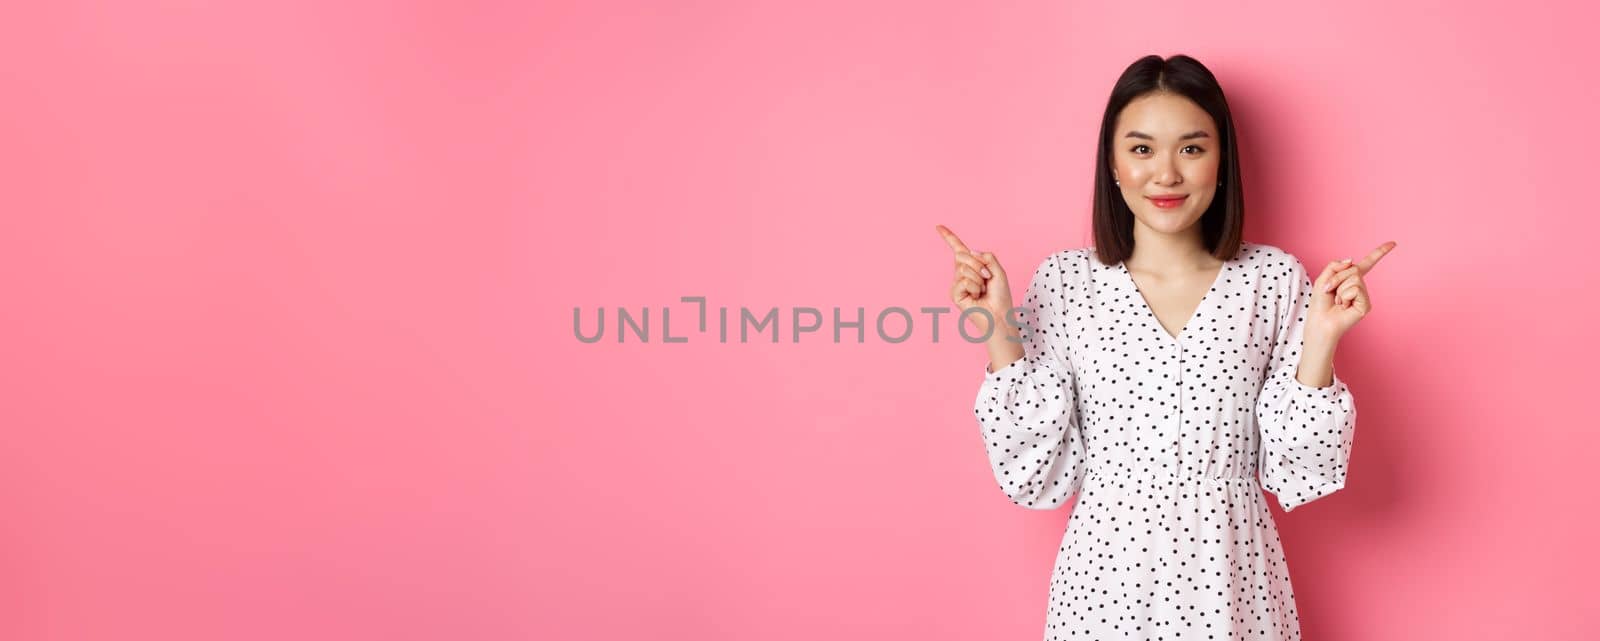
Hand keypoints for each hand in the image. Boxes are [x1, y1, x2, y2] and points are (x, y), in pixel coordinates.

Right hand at [935, 224, 1012, 338]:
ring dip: (978, 278)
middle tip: (987, 277)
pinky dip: (974, 287)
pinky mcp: (954, 294)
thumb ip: (986, 256)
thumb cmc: (1000, 295)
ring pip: (964, 268)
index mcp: (972, 266)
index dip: (949, 237)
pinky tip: (976, 297)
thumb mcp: (997, 270)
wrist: (999, 314)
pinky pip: (963, 281)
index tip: (938, 226)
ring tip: (982, 290)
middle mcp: (962, 273)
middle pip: (963, 255)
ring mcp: (957, 283)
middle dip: (978, 264)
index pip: (958, 249)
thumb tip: (969, 252)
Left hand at [1307, 241, 1395, 341]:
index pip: (1367, 264)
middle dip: (1337, 278)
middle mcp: (1360, 286)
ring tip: (1337, 301)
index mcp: (1350, 279)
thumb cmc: (1320, 304)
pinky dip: (1344, 296)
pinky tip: (1344, 306)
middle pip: (1353, 269)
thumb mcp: (1323, 279)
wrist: (1320, 322)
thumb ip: (1335, 266)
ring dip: (1339, 288)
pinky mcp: (1366, 305)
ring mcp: (1364, 296)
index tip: (1393, 243)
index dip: (1379, 253)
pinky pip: (1356, 289)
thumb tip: (1352, 260)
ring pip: (1354, 278)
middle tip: (1329, 291)